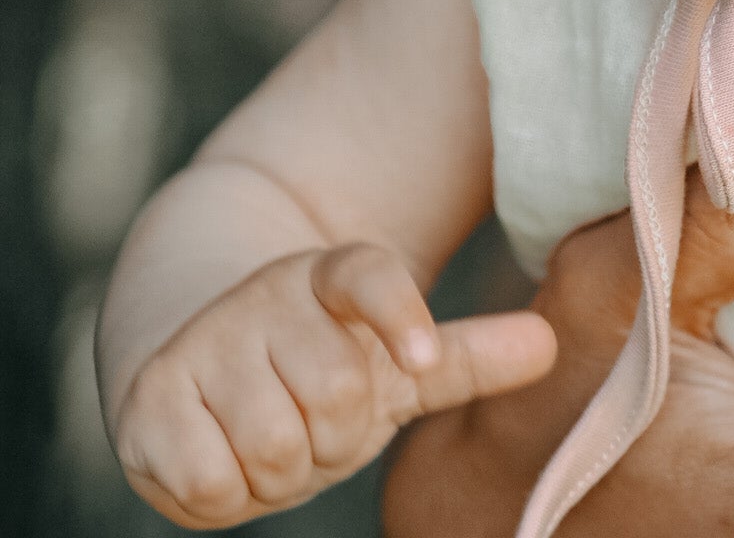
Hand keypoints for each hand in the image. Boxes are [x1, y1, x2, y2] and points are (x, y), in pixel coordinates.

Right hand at [113, 241, 555, 528]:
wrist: (188, 352)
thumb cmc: (313, 366)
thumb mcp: (392, 359)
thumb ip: (466, 355)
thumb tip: (550, 345)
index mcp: (330, 274)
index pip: (370, 275)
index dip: (399, 314)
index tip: (417, 355)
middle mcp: (268, 295)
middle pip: (335, 395)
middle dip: (335, 438)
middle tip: (315, 428)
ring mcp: (204, 341)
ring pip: (274, 444)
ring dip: (283, 470)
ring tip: (272, 440)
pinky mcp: (149, 399)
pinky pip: (212, 482)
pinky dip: (227, 492)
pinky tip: (223, 460)